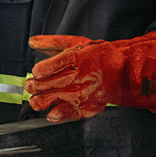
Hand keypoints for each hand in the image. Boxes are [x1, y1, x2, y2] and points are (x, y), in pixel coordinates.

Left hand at [25, 32, 155, 119]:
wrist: (123, 71)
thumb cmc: (99, 55)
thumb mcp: (77, 42)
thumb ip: (53, 43)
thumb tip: (32, 41)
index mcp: (76, 58)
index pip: (46, 68)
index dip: (38, 71)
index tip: (36, 72)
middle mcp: (79, 77)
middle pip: (44, 85)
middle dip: (33, 86)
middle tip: (31, 85)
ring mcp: (82, 94)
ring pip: (50, 101)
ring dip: (38, 101)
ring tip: (37, 99)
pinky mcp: (87, 107)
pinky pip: (65, 114)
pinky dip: (55, 115)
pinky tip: (51, 112)